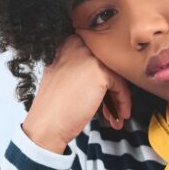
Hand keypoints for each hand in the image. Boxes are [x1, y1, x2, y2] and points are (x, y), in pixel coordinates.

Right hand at [22, 35, 131, 153]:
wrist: (46, 125)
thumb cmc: (54, 106)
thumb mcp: (63, 76)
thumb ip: (81, 68)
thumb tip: (104, 73)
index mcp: (67, 44)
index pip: (97, 56)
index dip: (103, 78)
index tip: (106, 94)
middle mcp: (77, 46)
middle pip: (108, 65)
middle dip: (112, 88)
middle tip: (112, 107)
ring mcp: (89, 58)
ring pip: (116, 75)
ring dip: (119, 97)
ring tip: (116, 115)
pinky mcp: (99, 72)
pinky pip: (120, 85)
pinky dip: (122, 101)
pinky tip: (118, 115)